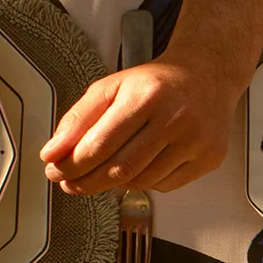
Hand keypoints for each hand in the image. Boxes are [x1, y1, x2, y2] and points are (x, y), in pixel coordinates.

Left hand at [40, 44, 244, 196]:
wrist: (207, 76)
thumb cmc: (157, 83)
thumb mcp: (112, 87)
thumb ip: (78, 119)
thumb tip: (53, 153)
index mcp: (146, 96)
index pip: (100, 144)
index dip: (73, 164)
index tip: (57, 170)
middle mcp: (175, 119)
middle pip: (121, 168)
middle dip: (88, 181)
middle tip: (71, 182)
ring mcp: (196, 141)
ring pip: (142, 181)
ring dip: (115, 184)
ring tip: (103, 174)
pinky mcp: (209, 158)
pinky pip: (166, 185)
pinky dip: (145, 182)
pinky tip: (138, 169)